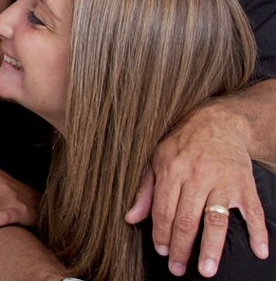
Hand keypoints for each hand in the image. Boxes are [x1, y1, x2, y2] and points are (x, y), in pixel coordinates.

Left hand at [124, 103, 267, 276]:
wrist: (218, 122)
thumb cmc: (182, 143)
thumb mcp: (156, 159)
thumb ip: (145, 190)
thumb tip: (131, 217)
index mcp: (172, 170)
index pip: (164, 209)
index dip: (161, 234)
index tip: (162, 253)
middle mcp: (197, 175)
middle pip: (187, 219)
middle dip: (182, 248)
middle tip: (178, 270)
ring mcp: (223, 180)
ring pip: (216, 219)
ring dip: (212, 247)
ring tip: (208, 270)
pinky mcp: (245, 184)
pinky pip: (253, 211)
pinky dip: (258, 232)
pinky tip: (258, 251)